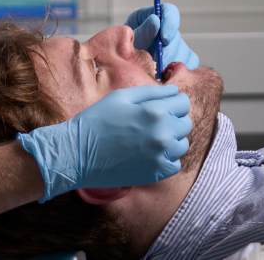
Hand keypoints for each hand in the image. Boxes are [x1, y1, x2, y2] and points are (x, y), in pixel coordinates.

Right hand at [17, 84, 190, 200]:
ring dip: (171, 140)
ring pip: (182, 144)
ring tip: (149, 139)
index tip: (161, 107)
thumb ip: (152, 92)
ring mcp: (161, 155)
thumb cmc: (97, 121)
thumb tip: (174, 92)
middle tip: (151, 124)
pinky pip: (174, 164)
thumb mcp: (121, 97)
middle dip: (173, 120)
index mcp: (156, 111)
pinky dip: (165, 159)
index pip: (184, 103)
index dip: (173, 103)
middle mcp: (163, 133)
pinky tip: (148, 155)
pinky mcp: (156, 173)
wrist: (78, 153)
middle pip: (185, 123)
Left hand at [127, 3, 199, 71]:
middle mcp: (166, 29)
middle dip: (170, 49)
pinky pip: (189, 61)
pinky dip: (180, 69)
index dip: (170, 24)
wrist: (124, 61)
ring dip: (173, 61)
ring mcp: (174, 43)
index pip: (169, 12)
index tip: (164, 38)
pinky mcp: (179, 56)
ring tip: (160, 71)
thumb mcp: (130, 36)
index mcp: (154, 16)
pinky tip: (168, 75)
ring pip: (184, 51)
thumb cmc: (124, 46)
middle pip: (176, 36)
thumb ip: (143, 30)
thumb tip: (156, 21)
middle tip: (160, 61)